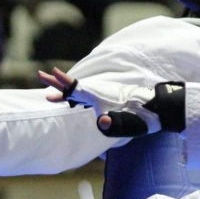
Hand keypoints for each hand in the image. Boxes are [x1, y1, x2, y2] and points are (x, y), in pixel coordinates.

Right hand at [39, 67, 172, 136]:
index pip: (76, 88)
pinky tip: (73, 98)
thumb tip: (100, 122)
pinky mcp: (109, 96)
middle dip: (56, 81)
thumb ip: (113, 125)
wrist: (160, 106)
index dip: (62, 83)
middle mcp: (100, 91)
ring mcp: (105, 93)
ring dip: (65, 87)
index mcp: (100, 96)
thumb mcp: (129, 125)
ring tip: (51, 90)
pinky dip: (75, 93)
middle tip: (39, 74)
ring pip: (80, 89)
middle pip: (74, 86)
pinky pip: (87, 93)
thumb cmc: (143, 117)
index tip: (48, 74)